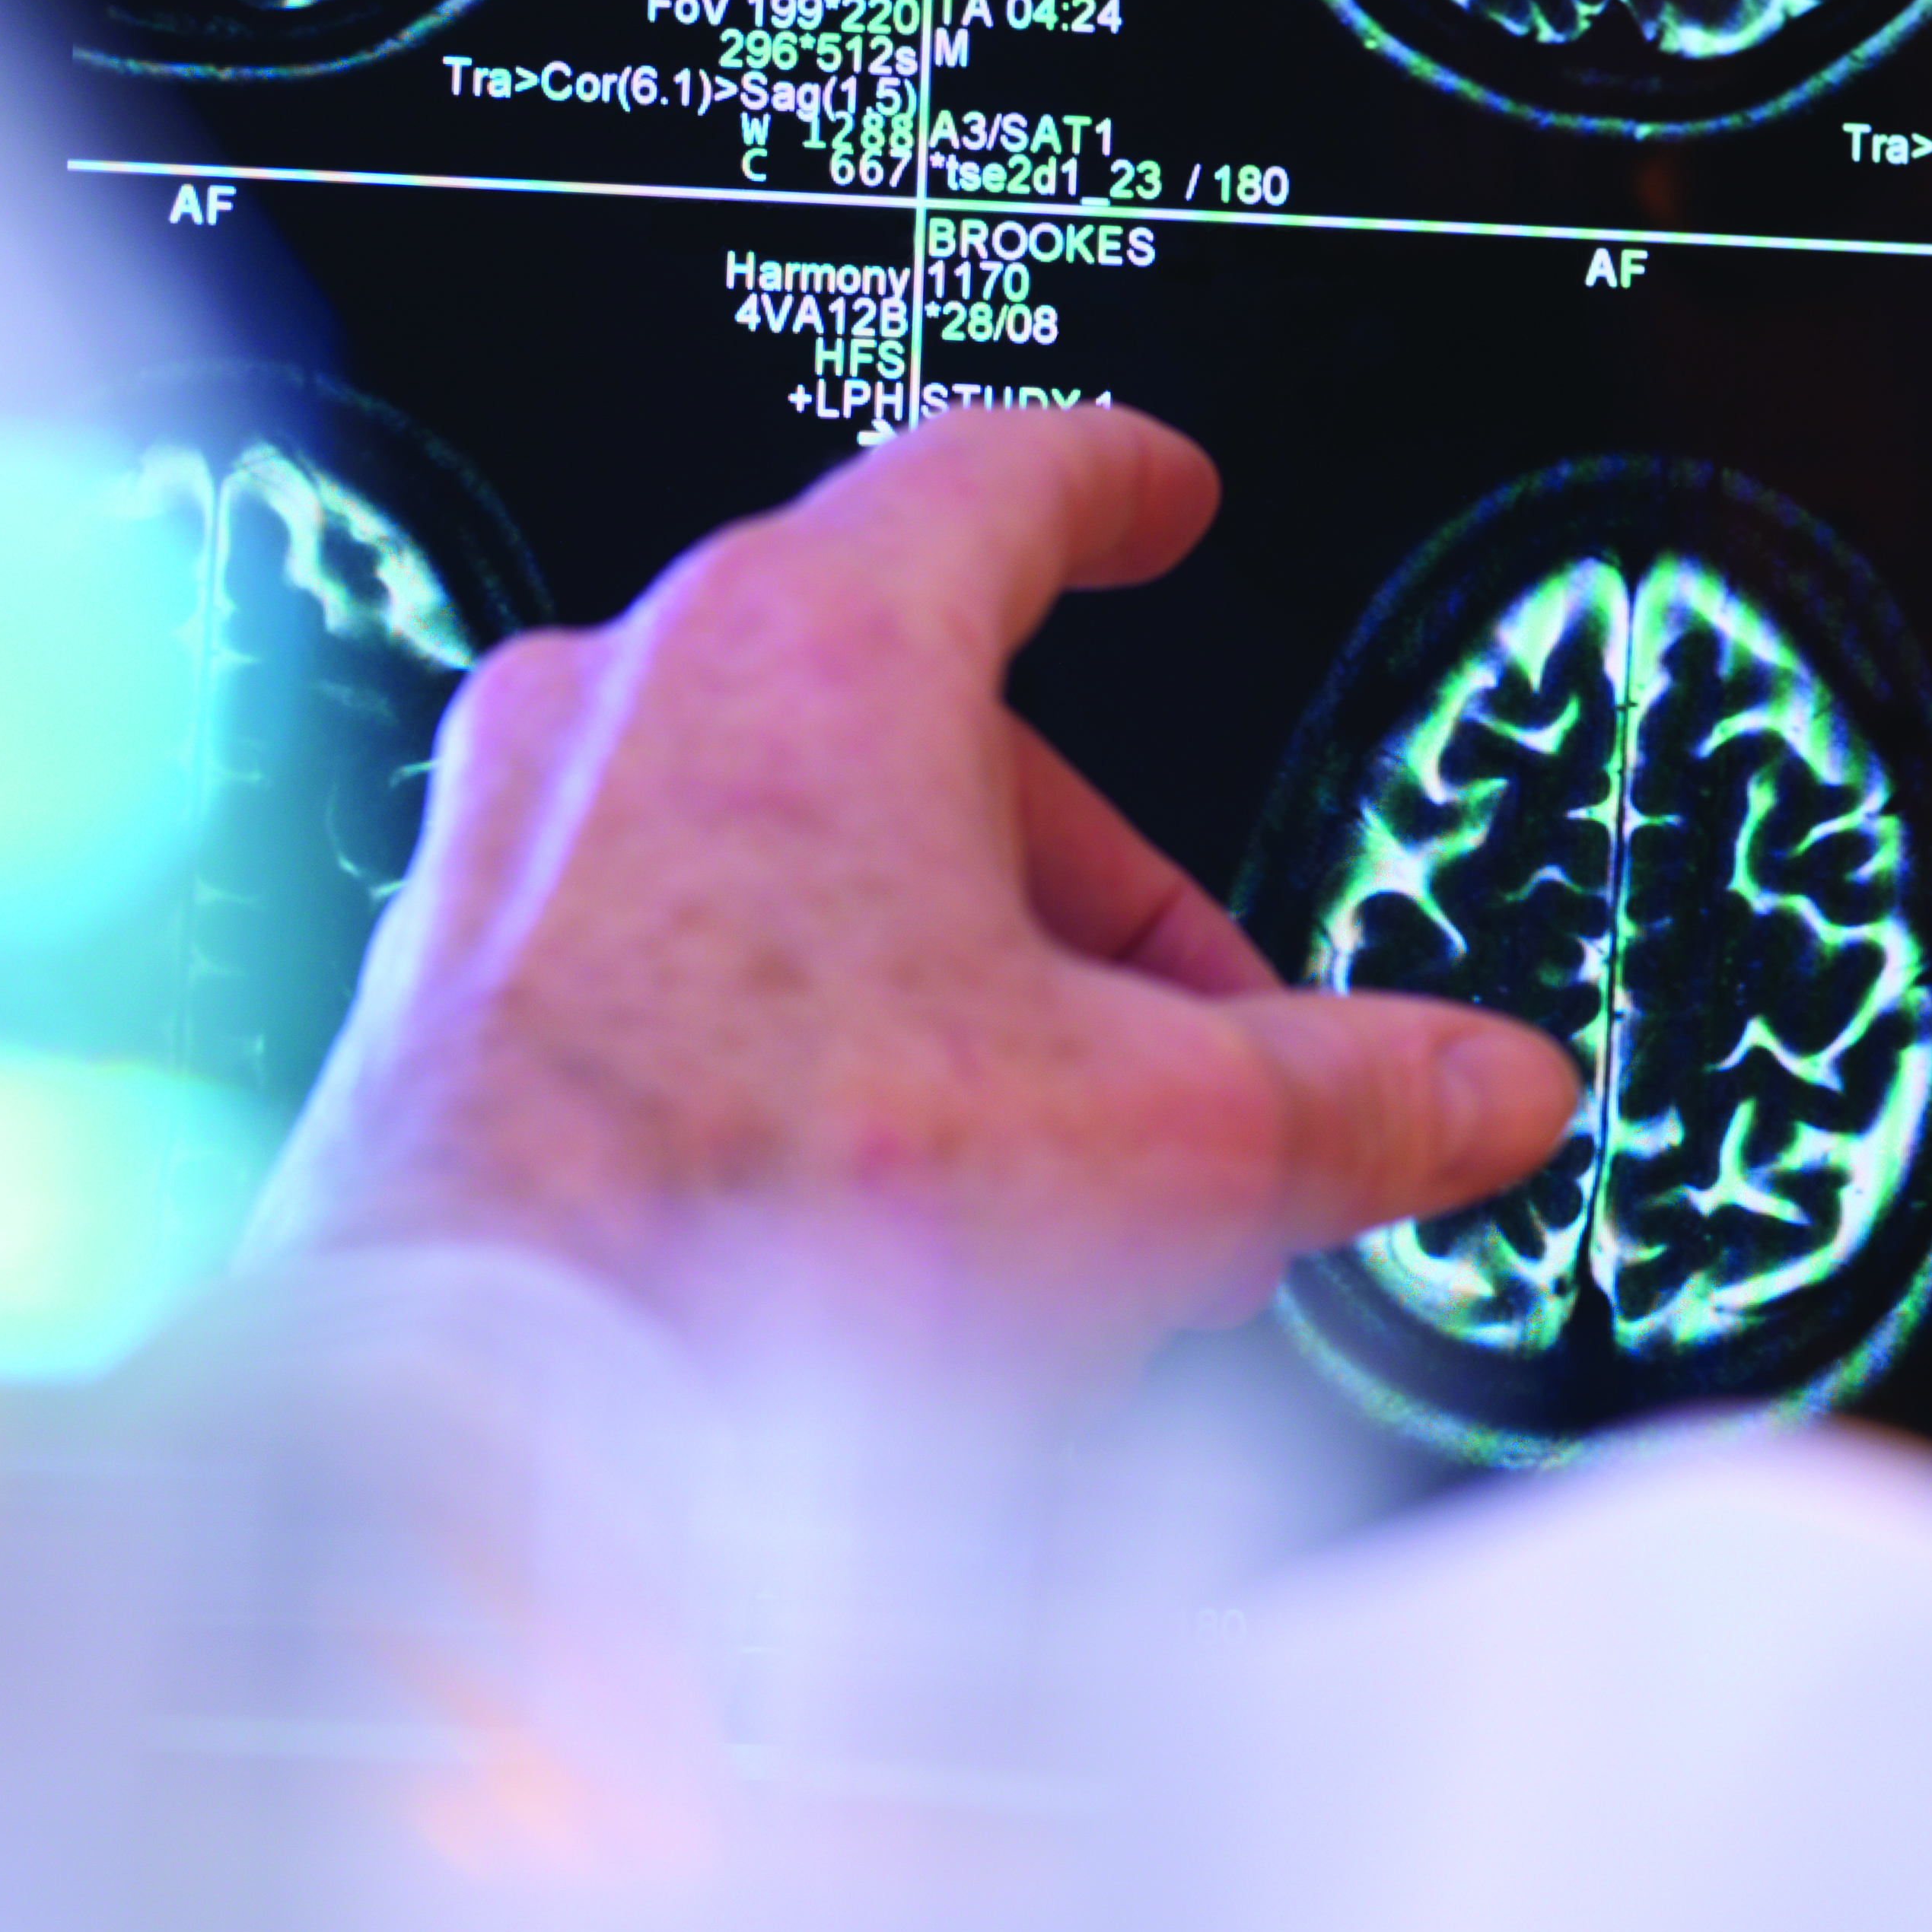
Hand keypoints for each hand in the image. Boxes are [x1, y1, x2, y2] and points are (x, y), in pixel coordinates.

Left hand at [253, 407, 1581, 1377]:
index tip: (1156, 498)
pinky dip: (808, 1042)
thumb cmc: (760, 1232)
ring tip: (1059, 1178)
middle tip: (1199, 1048)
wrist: (473, 1448)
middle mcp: (627, 707)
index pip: (997, 483)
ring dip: (958, 987)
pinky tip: (882, 1220)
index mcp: (806, 650)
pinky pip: (679, 960)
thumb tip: (1485, 1091)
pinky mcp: (446, 1000)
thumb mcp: (1159, 1145)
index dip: (1113, 488)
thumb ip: (1354, 1096)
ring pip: (801, 859)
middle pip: (925, 722)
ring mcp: (511, 851)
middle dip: (1090, 894)